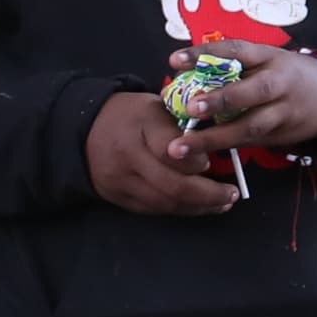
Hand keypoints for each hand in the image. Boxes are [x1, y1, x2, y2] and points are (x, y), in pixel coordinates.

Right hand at [88, 89, 250, 216]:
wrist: (84, 131)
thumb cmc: (130, 115)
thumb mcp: (156, 106)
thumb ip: (181, 125)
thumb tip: (212, 148)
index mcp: (139, 125)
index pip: (172, 149)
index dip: (195, 161)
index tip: (211, 162)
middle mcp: (128, 157)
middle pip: (172, 185)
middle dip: (207, 194)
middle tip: (232, 194)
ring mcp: (121, 182)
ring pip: (165, 203)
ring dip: (198, 207)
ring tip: (222, 203)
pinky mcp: (118, 198)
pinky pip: (154, 210)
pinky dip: (180, 210)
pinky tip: (198, 206)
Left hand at [170, 43, 316, 154]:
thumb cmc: (283, 75)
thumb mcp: (265, 60)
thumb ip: (232, 67)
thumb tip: (181, 74)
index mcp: (269, 57)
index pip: (236, 50)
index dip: (206, 54)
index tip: (175, 60)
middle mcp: (278, 83)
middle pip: (252, 92)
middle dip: (221, 100)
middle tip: (190, 107)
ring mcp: (281, 112)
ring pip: (249, 126)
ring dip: (214, 138)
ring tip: (181, 146)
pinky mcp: (279, 136)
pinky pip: (248, 142)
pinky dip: (223, 148)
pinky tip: (197, 155)